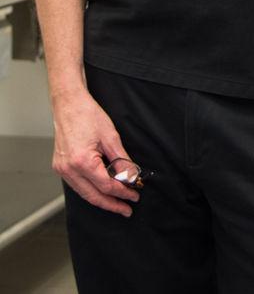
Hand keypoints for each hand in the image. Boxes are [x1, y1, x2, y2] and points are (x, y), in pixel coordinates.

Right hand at [52, 89, 139, 216]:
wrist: (69, 103)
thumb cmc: (88, 115)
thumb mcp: (110, 137)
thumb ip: (121, 160)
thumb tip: (132, 177)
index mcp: (82, 161)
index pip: (106, 186)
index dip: (122, 192)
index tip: (134, 195)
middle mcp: (69, 169)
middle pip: (93, 196)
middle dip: (112, 204)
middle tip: (127, 209)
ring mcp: (62, 169)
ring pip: (84, 193)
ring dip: (101, 199)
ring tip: (117, 203)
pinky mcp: (60, 167)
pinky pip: (77, 185)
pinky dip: (90, 190)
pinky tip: (101, 191)